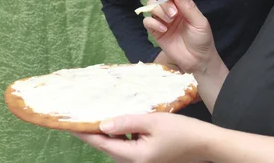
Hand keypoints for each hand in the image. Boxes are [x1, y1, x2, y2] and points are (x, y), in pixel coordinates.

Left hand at [71, 113, 207, 162]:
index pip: (102, 144)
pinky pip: (127, 146)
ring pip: (117, 146)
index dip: (84, 133)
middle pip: (108, 147)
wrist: (205, 144)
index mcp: (134, 157)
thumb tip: (102, 124)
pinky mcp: (148, 158)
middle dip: (94, 132)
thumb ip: (126, 122)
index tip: (68, 124)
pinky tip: (120, 122)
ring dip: (107, 133)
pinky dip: (120, 134)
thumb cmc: (182, 131)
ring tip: (97, 115)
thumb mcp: (153, 121)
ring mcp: (142, 162)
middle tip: (81, 116)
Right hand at [143, 0, 214, 74]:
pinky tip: (163, 30)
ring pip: (152, 6)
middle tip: (174, 15)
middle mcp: (172, 11)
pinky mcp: (156, 32)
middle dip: (165, 3)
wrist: (197, 60)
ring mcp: (163, 21)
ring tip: (169, 22)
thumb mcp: (199, 22)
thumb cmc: (202, 40)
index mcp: (184, 6)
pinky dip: (153, 23)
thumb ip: (188, 7)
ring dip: (159, 11)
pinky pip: (147, 21)